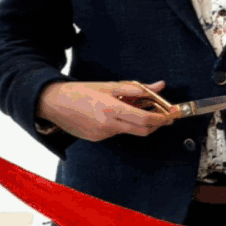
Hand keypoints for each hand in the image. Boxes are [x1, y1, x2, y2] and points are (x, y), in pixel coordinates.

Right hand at [37, 79, 176, 141]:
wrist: (53, 104)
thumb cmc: (80, 91)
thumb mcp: (109, 86)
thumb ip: (136, 89)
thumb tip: (159, 86)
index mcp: (111, 109)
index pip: (145, 119)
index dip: (162, 118)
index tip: (173, 114)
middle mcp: (108, 125)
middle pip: (142, 130)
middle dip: (157, 124)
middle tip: (166, 116)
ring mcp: (102, 135)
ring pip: (129, 131)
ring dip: (138, 123)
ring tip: (137, 109)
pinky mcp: (97, 139)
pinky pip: (116, 132)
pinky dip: (122, 124)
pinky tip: (115, 115)